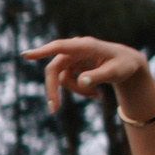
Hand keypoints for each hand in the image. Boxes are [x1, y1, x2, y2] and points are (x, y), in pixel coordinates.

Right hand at [21, 36, 151, 113]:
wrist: (128, 64)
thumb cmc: (124, 65)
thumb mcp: (116, 72)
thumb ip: (98, 76)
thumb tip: (81, 81)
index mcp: (85, 46)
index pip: (59, 47)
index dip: (42, 51)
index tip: (25, 55)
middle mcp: (75, 50)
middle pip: (54, 69)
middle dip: (53, 89)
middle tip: (53, 109)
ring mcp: (73, 58)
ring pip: (62, 79)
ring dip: (76, 91)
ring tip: (96, 96)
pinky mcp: (73, 66)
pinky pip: (69, 82)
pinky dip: (81, 91)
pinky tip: (96, 95)